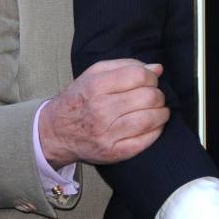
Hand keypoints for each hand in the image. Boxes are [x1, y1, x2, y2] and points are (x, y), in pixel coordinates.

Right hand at [38, 59, 168, 167]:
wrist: (55, 133)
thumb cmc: (79, 99)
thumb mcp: (94, 74)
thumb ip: (125, 66)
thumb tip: (157, 68)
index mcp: (96, 86)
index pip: (138, 75)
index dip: (151, 76)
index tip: (150, 80)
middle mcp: (100, 110)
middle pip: (148, 97)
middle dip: (158, 94)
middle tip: (155, 96)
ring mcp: (107, 133)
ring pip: (150, 119)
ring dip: (162, 112)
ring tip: (159, 110)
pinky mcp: (114, 152)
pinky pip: (146, 140)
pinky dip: (157, 131)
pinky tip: (154, 125)